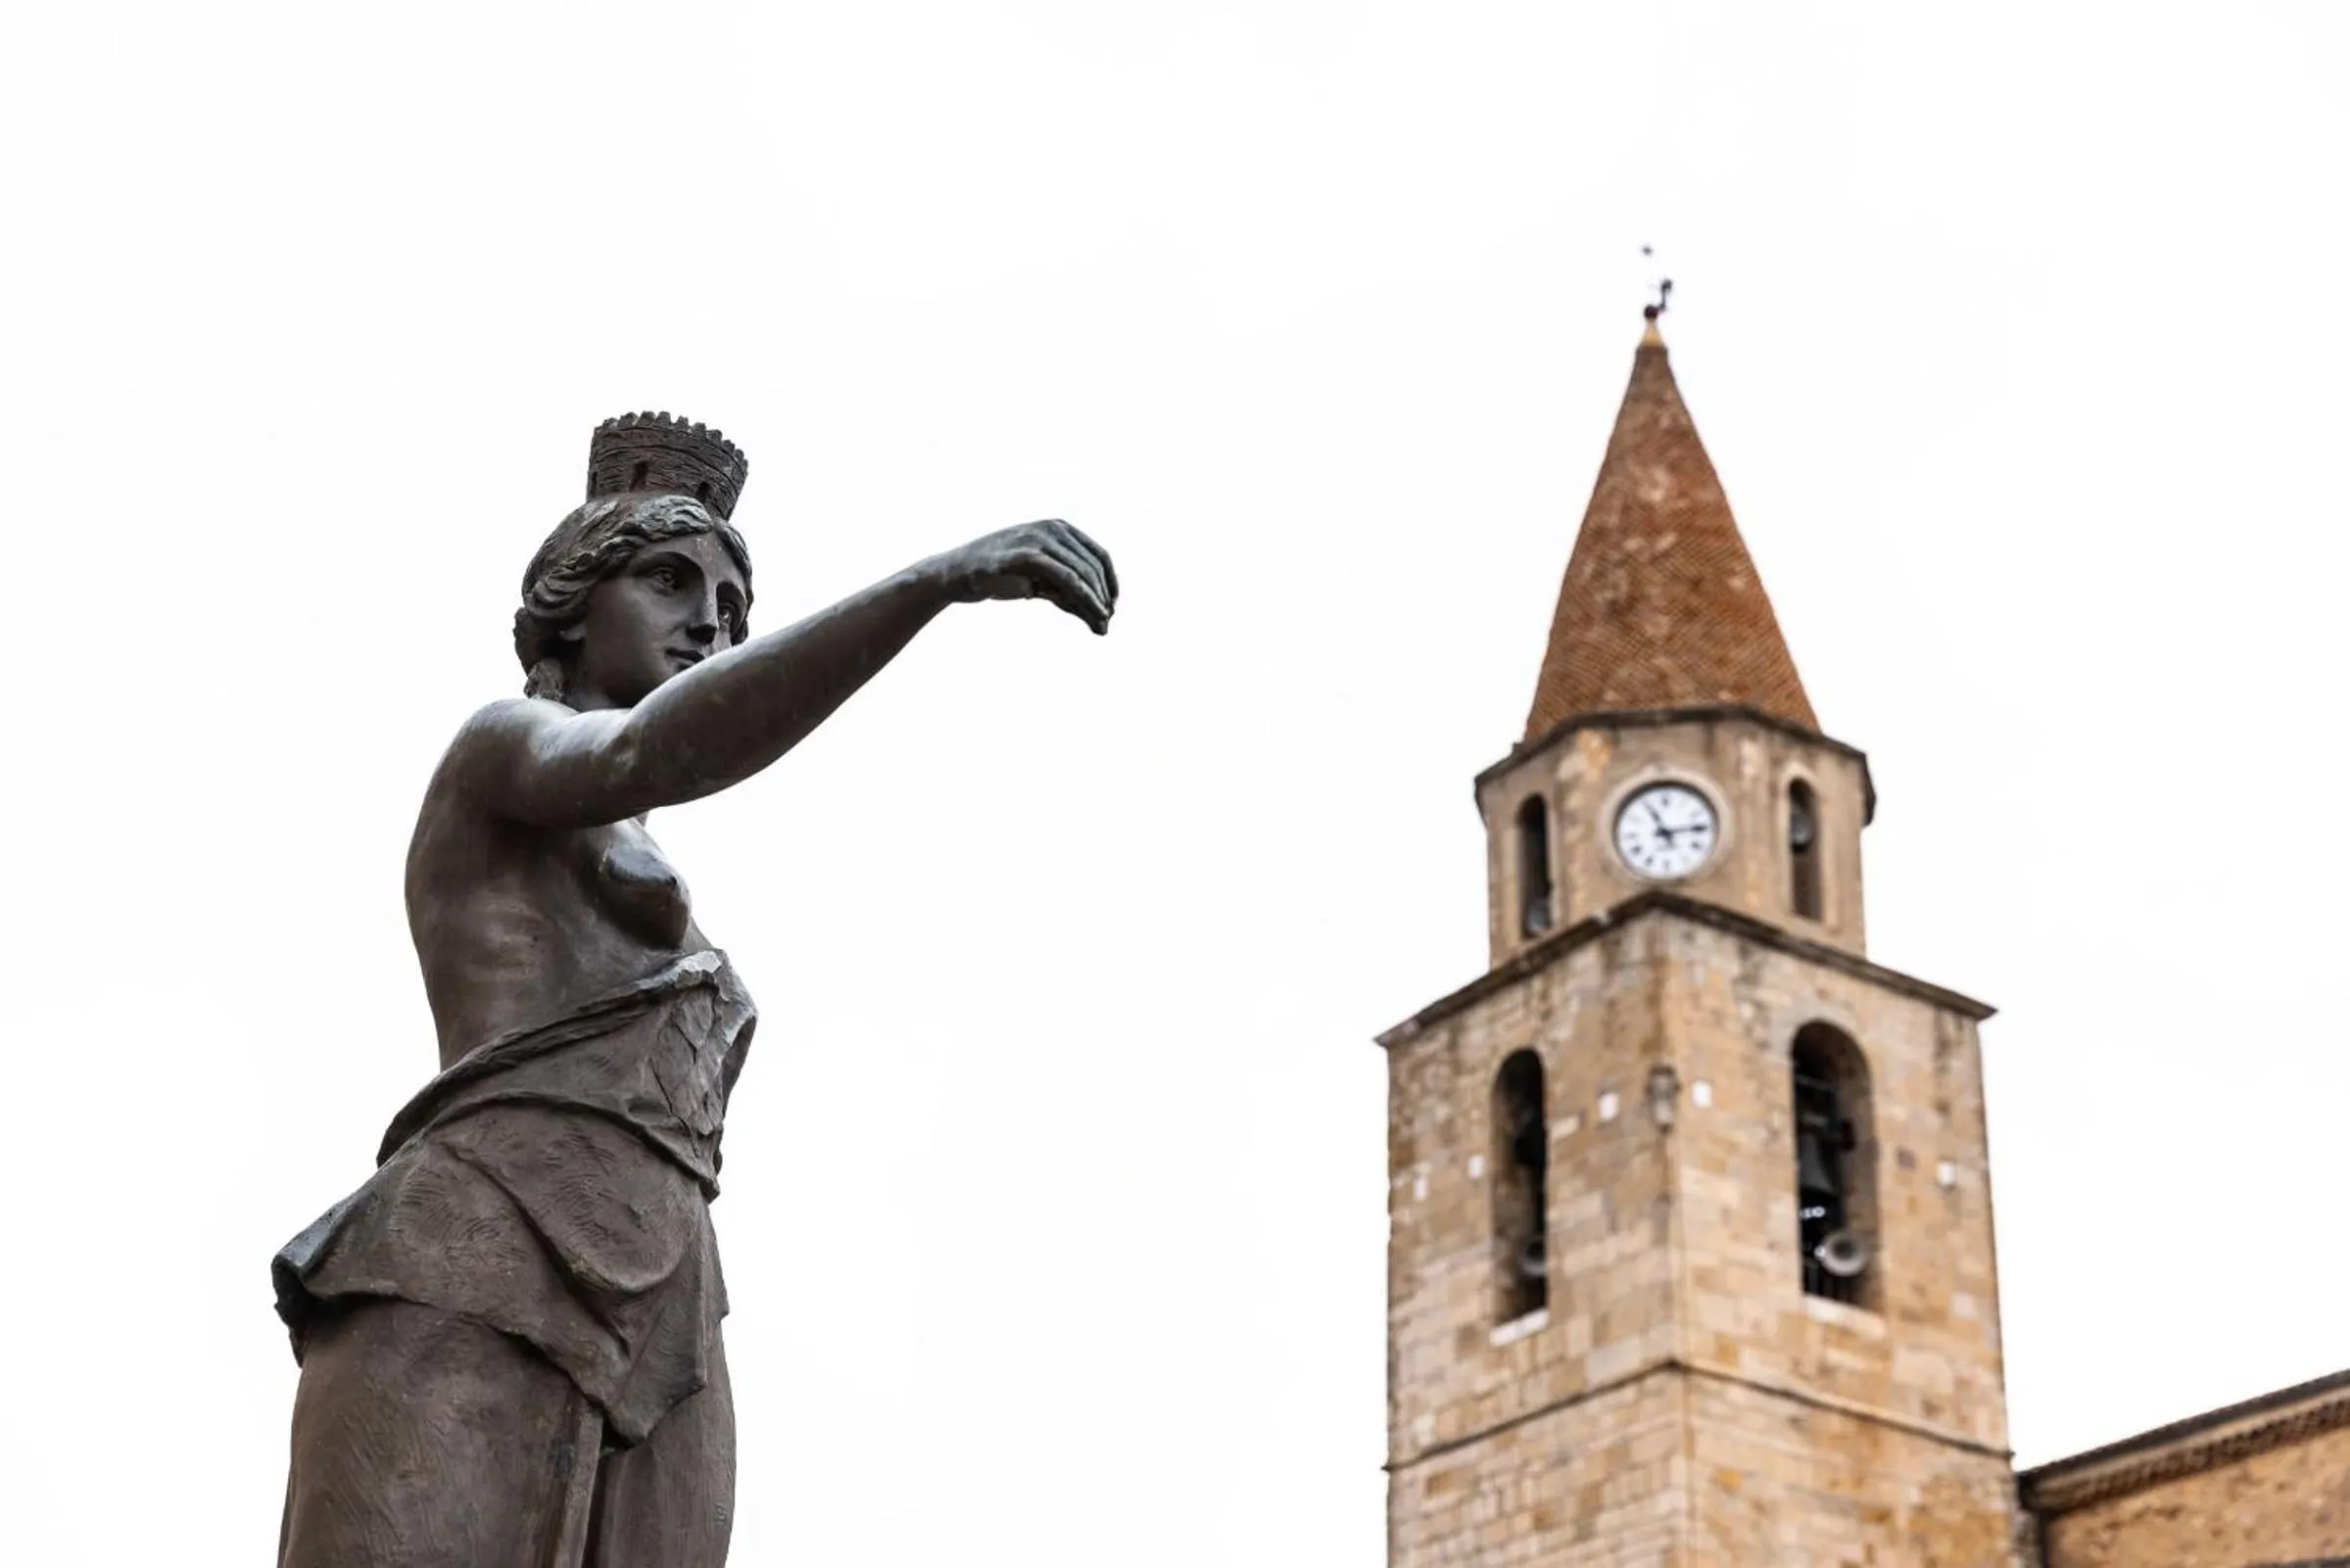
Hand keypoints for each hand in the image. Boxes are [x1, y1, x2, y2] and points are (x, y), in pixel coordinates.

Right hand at [931, 519, 1118, 634]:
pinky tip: (1091, 617)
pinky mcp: (1026, 555)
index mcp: (1058, 528)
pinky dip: (1084, 599)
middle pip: (1093, 566)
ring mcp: (1038, 539)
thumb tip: (1099, 618)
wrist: (956, 575)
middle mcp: (1052, 528)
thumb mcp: (1037, 582)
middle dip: (1104, 598)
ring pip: (1082, 573)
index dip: (1111, 583)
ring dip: (1096, 603)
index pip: (1098, 555)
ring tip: (1101, 627)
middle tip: (1106, 624)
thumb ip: (1065, 592)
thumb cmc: (997, 577)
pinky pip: (1066, 578)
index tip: (1111, 608)